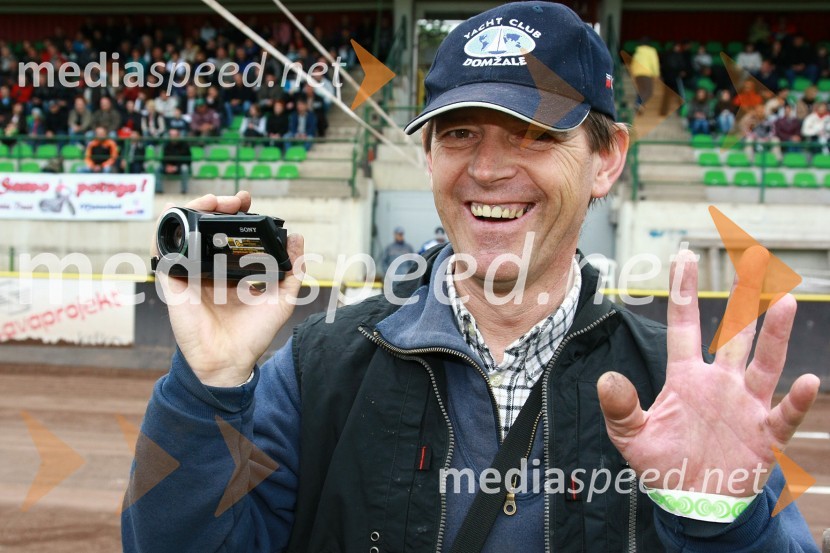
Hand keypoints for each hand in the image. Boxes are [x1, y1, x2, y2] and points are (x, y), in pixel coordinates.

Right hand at [154, 191, 304, 386]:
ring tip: (215, 202)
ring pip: (184, 230)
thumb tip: (297, 239)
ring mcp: (190, 272)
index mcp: (230, 270)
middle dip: (219, 205)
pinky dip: (167, 227)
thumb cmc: (253, 334)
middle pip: (206, 226)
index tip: (248, 203)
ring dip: (195, 209)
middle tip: (237, 201)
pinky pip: (161, 249)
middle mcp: (209, 268)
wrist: (230, 359)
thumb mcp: (282, 298)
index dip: (236, 214)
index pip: (229, 233)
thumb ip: (293, 270)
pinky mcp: (173, 280)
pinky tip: (184, 216)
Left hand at [598, 248, 819, 496]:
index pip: (684, 325)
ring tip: (783, 302)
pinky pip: (784, 414)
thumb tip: (605, 378)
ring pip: (764, 364)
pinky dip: (797, 401)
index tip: (684, 257)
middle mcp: (720, 383)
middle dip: (742, 300)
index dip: (683, 292)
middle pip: (733, 335)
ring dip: (774, 336)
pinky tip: (809, 381)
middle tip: (753, 261)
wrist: (693, 502)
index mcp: (686, 378)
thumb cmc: (663, 465)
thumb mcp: (632, 437)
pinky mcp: (764, 434)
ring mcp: (745, 406)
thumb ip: (620, 408)